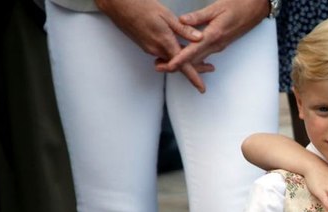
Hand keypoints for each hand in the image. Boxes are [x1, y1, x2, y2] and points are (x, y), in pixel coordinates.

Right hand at [94, 0, 211, 91]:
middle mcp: (156, 49)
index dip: (194, 78)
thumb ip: (183, 29)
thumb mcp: (167, 15)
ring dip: (185, 61)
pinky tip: (182, 48)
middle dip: (195, 69)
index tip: (201, 88)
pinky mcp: (146, 45)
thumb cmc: (141, 6)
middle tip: (210, 67)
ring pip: (171, 60)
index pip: (182, 65)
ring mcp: (150, 48)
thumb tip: (199, 38)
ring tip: (200, 58)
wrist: (118, 5)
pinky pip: (164, 55)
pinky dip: (175, 55)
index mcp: (164, 42)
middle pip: (179, 65)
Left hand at [156, 0, 266, 72]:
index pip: (193, 50)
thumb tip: (182, 21)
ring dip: (183, 62)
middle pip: (193, 60)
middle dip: (176, 65)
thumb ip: (198, 16)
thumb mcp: (217, 7)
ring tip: (165, 62)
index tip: (168, 65)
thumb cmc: (239, 5)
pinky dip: (192, 57)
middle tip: (157, 66)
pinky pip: (203, 54)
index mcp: (214, 35)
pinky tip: (183, 54)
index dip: (180, 59)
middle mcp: (216, 44)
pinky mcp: (219, 44)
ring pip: (198, 59)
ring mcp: (218, 46)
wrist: (256, 9)